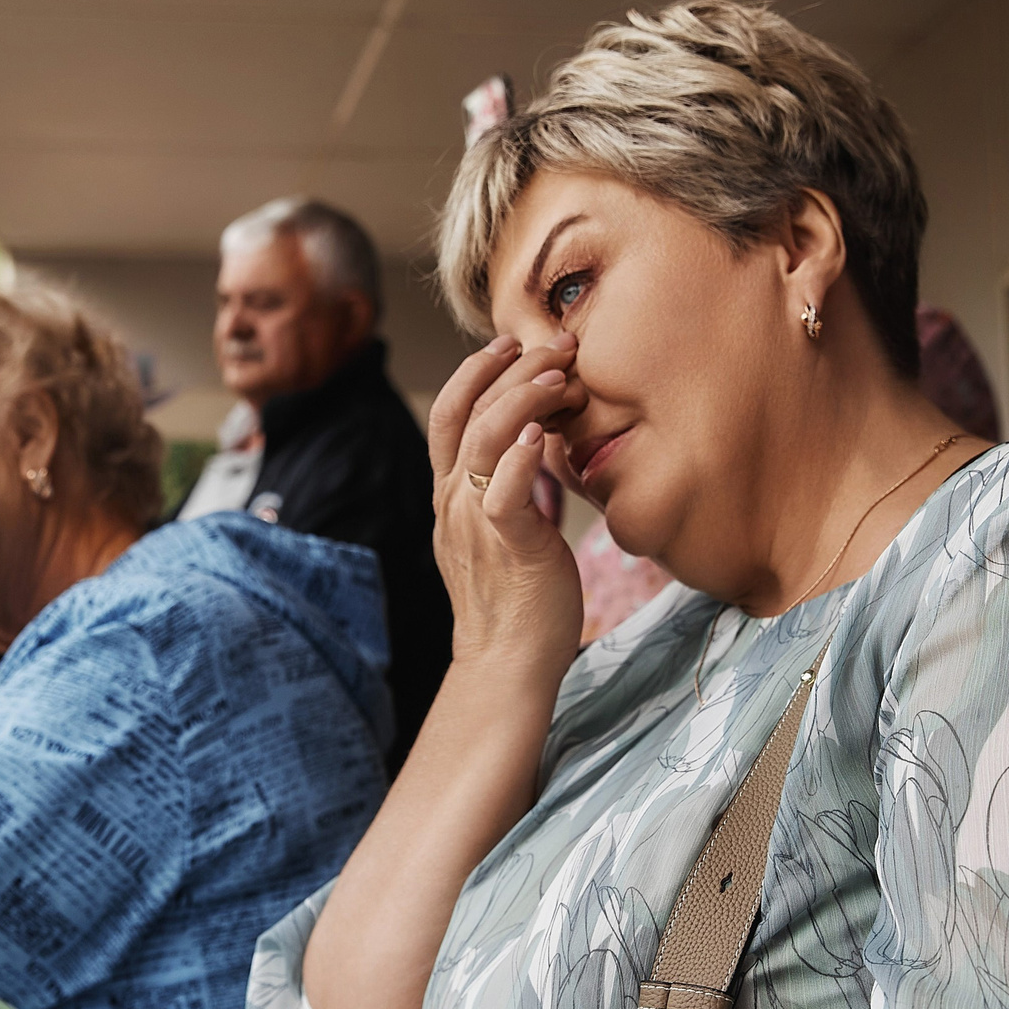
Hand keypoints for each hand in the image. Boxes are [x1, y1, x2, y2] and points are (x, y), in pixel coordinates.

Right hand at [427, 332, 586, 668]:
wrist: (508, 662)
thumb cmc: (517, 598)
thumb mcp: (504, 530)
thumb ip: (510, 487)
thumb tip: (536, 447)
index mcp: (450, 494)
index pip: (448, 412)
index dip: (476, 370)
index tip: (512, 346)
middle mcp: (453, 500)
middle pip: (466, 410)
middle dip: (511, 367)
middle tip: (556, 346)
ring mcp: (474, 521)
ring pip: (485, 437)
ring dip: (524, 396)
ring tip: (560, 376)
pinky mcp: (507, 544)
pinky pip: (505, 491)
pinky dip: (521, 456)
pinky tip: (541, 433)